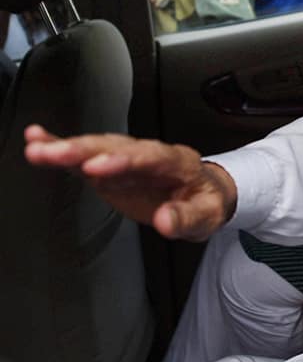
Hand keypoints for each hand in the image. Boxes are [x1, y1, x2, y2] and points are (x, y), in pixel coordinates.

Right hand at [23, 125, 236, 240]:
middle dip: (85, 150)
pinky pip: (86, 156)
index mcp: (177, 162)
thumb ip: (186, 218)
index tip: (97, 168)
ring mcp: (128, 159)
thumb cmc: (206, 202)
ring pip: (98, 148)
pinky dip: (62, 148)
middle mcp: (149, 154)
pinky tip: (38, 140)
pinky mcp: (111, 168)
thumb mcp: (207, 215)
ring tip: (37, 149)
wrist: (205, 193)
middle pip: (117, 147)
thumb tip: (165, 221)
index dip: (123, 161)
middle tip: (55, 154)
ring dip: (67, 148)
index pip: (151, 157)